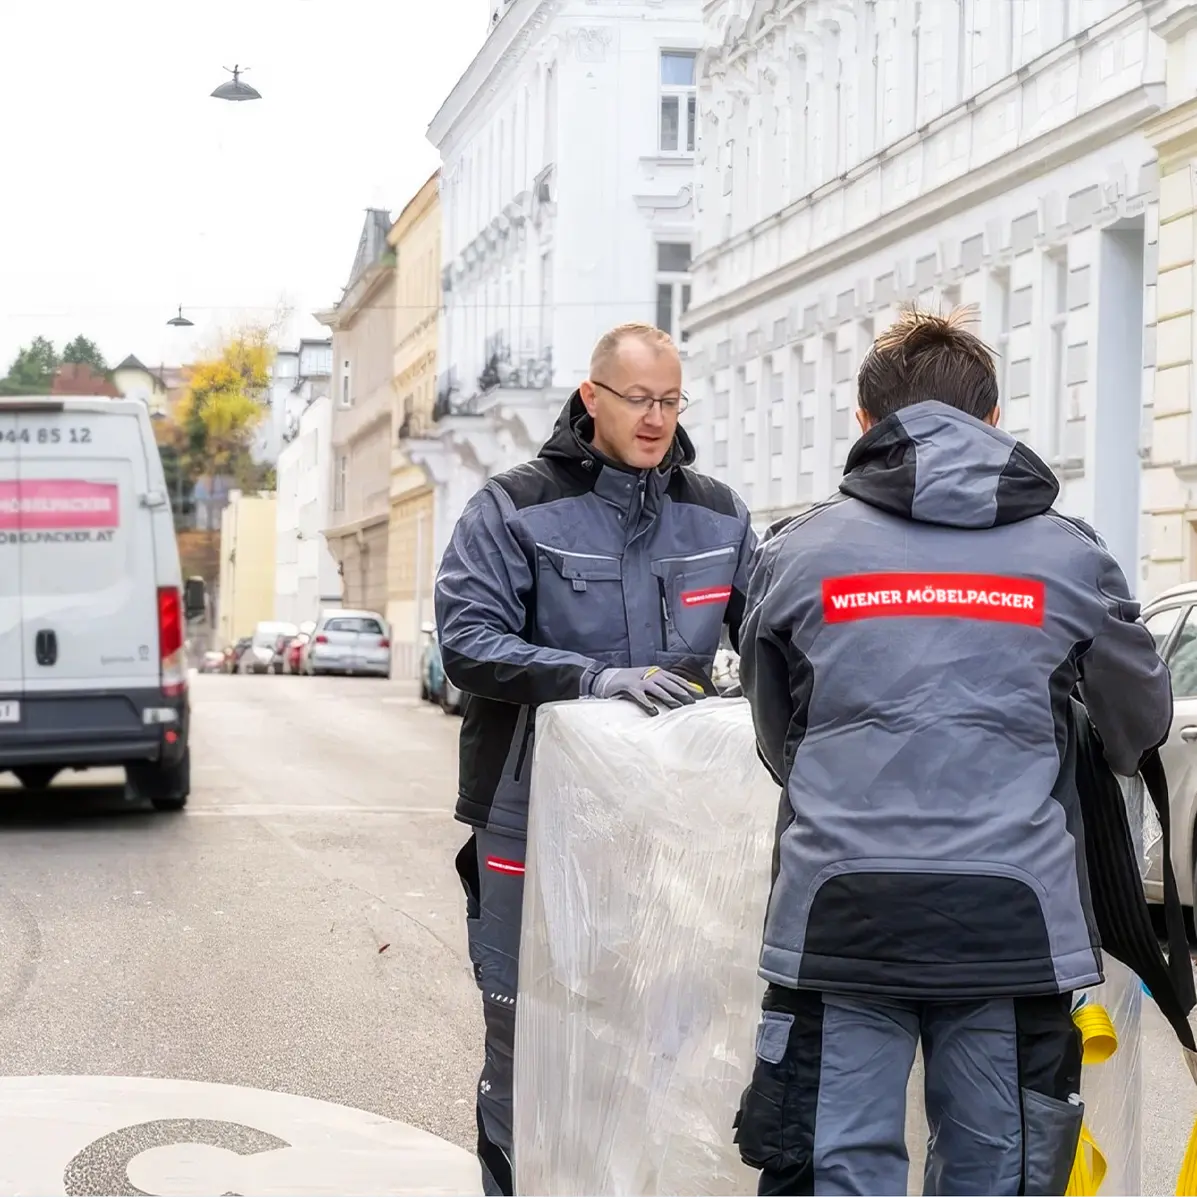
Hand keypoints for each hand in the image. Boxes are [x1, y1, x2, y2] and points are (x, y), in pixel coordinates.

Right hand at [588, 665, 705, 715]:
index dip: (690, 687)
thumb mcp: (649, 681)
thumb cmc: (632, 682)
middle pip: (671, 684)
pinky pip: (641, 696)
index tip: (702, 695)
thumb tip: (680, 696)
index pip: (677, 679)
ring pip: (658, 689)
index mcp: (658, 672)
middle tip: (694, 702)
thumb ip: (662, 686)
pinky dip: (648, 704)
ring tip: (679, 707)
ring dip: (669, 698)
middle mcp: (651, 674)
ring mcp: (640, 680)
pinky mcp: (630, 687)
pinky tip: (654, 712)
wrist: (609, 677)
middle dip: (683, 693)